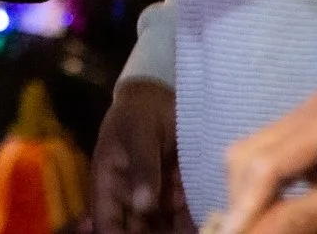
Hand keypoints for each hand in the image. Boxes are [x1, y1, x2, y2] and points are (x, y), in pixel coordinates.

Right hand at [94, 78, 191, 233]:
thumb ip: (142, 167)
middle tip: (179, 230)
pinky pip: (184, 218)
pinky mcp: (175, 197)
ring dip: (179, 228)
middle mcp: (129, 198)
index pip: (106, 224)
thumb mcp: (139, 133)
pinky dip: (193, 220)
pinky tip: (209, 217)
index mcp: (108, 185)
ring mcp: (153, 200)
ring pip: (163, 228)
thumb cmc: (140, 111)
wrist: (162, 97)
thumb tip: (143, 205)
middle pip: (138, 231)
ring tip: (198, 220)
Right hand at [221, 93, 316, 233]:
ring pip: (250, 156)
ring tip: (260, 227)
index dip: (245, 208)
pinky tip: (274, 215)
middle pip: (248, 156)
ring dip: (250, 197)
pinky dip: (265, 190)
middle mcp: (310, 109)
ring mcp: (308, 117)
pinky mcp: (310, 133)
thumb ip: (303, 220)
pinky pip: (268, 160)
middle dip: (243, 202)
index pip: (267, 165)